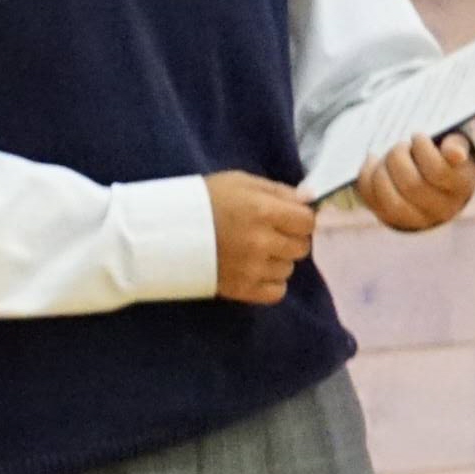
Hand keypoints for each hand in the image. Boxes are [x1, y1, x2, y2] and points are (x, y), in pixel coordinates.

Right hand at [205, 171, 317, 304]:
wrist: (165, 232)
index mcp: (263, 211)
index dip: (300, 219)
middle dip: (290, 239)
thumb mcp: (240, 182)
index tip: (287, 218)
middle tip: (270, 234)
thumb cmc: (204, 201)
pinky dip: (271, 282)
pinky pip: (277, 292)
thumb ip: (278, 191)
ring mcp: (253, 269)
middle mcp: (262, 242)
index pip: (307, 222)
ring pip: (289, 269)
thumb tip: (310, 200)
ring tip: (256, 252)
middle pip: (301, 247)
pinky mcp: (242, 290)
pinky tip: (256, 270)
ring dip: (277, 260)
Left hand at [351, 128, 474, 235]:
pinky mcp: (391, 218)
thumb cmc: (443, 155)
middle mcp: (441, 208)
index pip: (438, 171)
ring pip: (390, 199)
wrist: (434, 184)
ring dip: (381, 170)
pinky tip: (373, 160)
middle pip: (411, 185)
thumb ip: (457, 144)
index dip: (422, 149)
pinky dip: (366, 175)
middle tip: (400, 145)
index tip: (417, 136)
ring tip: (387, 155)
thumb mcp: (455, 145)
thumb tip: (455, 154)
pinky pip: (371, 199)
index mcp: (460, 185)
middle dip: (398, 157)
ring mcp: (415, 218)